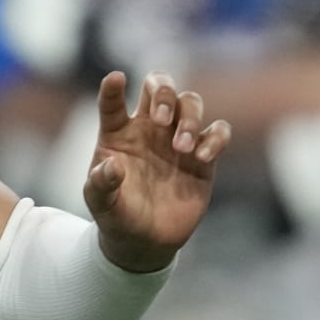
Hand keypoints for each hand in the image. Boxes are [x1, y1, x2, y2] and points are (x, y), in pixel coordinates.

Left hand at [84, 70, 231, 271]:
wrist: (144, 240)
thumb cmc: (116, 215)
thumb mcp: (100, 203)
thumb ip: (102, 183)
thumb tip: (112, 166)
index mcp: (117, 133)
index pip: (112, 103)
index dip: (112, 88)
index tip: (115, 79)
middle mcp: (148, 128)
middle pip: (159, 86)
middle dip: (164, 91)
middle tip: (161, 118)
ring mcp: (177, 139)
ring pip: (191, 102)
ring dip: (189, 118)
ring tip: (181, 148)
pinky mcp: (203, 157)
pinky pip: (218, 131)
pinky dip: (216, 137)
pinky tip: (203, 156)